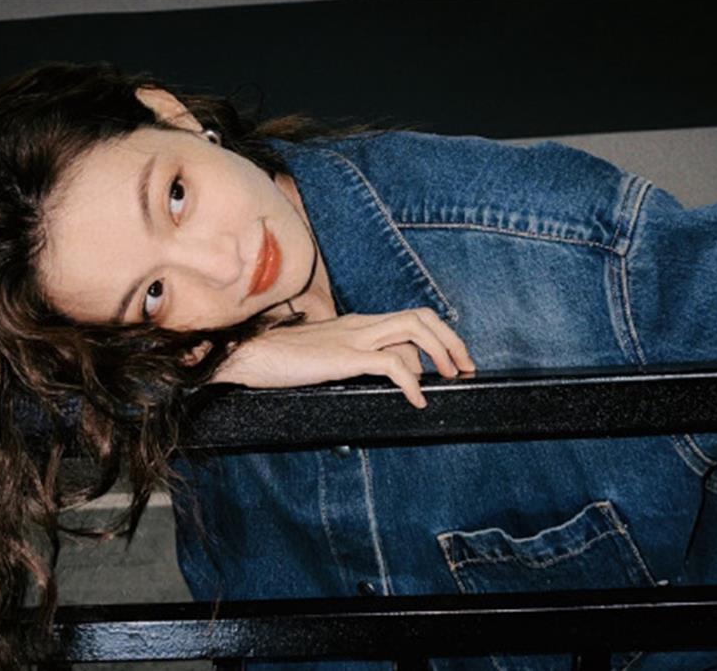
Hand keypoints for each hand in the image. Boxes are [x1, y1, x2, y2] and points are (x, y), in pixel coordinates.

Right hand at [213, 308, 475, 407]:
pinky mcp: (345, 358)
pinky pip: (391, 363)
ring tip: (451, 379)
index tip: (453, 361)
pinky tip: (417, 400)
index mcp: (358, 324)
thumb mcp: (326, 358)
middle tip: (465, 368)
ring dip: (441, 352)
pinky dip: (412, 382)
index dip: (439, 336)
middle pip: (421, 316)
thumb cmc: (282, 361)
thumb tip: (382, 377)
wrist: (251, 355)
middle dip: (451, 340)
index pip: (410, 318)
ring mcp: (354, 337)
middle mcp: (361, 324)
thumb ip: (353, 361)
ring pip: (413, 329)